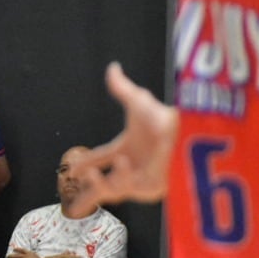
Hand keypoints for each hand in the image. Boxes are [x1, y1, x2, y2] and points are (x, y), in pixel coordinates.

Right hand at [70, 62, 177, 206]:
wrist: (187, 133)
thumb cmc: (164, 117)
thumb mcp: (139, 101)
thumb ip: (122, 88)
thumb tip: (112, 67)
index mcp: (128, 148)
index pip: (100, 158)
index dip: (84, 163)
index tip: (70, 168)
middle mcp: (134, 166)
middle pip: (103, 184)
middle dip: (88, 187)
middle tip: (74, 184)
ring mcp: (142, 179)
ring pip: (113, 189)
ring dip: (104, 180)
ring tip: (96, 171)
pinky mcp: (152, 190)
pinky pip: (129, 190)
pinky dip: (123, 179)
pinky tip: (124, 164)